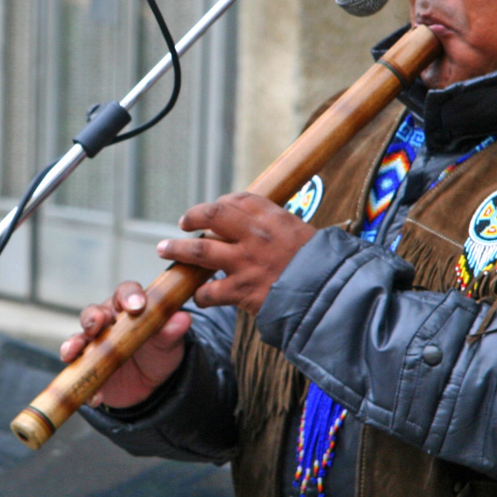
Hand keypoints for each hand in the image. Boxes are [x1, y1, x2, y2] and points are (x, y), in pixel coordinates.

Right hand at [60, 281, 192, 409]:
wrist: (152, 385)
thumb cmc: (159, 352)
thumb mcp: (169, 343)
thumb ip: (172, 330)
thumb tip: (182, 318)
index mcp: (128, 308)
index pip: (125, 293)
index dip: (128, 296)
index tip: (135, 306)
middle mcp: (107, 322)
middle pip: (94, 313)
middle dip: (93, 317)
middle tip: (97, 324)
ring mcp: (93, 344)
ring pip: (79, 338)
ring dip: (74, 344)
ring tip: (73, 353)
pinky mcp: (86, 367)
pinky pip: (79, 373)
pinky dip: (84, 384)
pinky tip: (94, 396)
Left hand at [158, 192, 316, 315]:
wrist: (332, 293)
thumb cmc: (323, 266)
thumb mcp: (304, 235)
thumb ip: (278, 229)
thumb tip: (263, 228)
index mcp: (273, 217)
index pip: (238, 199)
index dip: (222, 204)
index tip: (214, 212)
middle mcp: (255, 235)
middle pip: (213, 214)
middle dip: (193, 216)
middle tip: (184, 222)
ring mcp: (245, 262)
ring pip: (199, 250)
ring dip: (178, 250)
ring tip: (164, 249)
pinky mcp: (241, 290)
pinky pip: (209, 291)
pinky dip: (201, 295)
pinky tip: (199, 296)